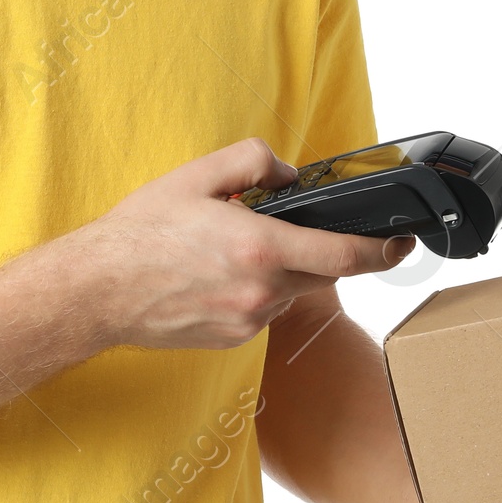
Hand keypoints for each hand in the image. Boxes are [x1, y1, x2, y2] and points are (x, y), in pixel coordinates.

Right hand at [78, 138, 412, 350]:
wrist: (98, 290)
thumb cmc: (142, 232)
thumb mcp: (197, 175)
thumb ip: (254, 161)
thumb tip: (288, 174)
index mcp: (261, 248)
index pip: (346, 256)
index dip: (385, 251)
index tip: (403, 242)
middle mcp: (262, 292)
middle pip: (322, 275)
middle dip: (317, 251)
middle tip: (288, 229)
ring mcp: (248, 322)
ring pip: (290, 292)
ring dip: (279, 270)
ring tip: (229, 249)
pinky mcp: (233, 340)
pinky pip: (262, 310)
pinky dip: (253, 290)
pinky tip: (213, 276)